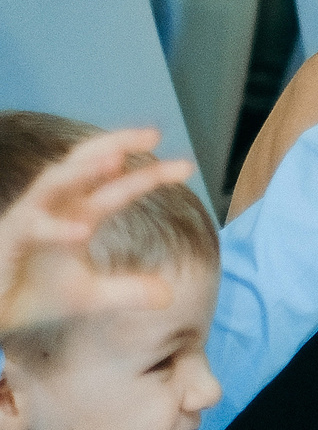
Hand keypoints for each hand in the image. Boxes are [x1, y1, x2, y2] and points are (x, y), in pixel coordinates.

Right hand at [0, 129, 194, 332]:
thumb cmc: (32, 295)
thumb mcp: (88, 296)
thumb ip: (127, 291)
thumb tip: (168, 296)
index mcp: (75, 213)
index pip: (116, 187)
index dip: (150, 175)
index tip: (186, 167)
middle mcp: (53, 209)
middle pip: (83, 165)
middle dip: (115, 144)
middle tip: (154, 134)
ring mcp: (27, 221)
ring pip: (53, 184)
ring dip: (83, 171)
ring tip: (116, 160)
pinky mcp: (8, 242)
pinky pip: (32, 229)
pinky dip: (56, 229)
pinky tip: (82, 231)